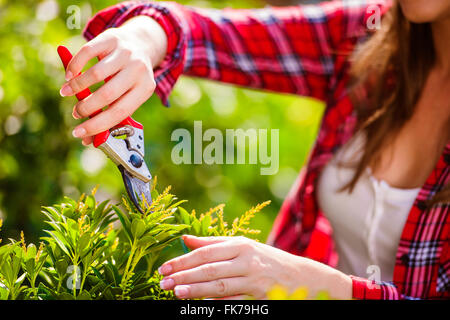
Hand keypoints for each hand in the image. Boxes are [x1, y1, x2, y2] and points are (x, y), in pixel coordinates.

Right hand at [60, 16, 167, 144]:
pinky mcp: (111, 38)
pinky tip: (70, 75)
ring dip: (76, 87)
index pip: (120, 112)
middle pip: (108, 94)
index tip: (79, 134)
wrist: (140, 43)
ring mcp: (125, 52)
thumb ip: (111, 115)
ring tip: (66, 92)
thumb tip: (88, 140)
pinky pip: (87, 52)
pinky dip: (74, 66)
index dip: (98, 125)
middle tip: (76, 113)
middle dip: (87, 108)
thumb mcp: (129, 95)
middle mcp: (138, 70)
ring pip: (96, 74)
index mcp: (145, 88)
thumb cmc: (130, 78)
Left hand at [158, 235, 351, 299]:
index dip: (184, 260)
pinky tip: (201, 305)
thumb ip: (213, 242)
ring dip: (196, 291)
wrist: (302, 277)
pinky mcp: (260, 297)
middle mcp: (247, 261)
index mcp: (241, 245)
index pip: (207, 251)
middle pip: (210, 269)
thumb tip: (185, 239)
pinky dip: (217, 304)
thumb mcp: (242, 246)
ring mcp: (255, 280)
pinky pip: (234, 301)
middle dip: (185, 276)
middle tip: (163, 283)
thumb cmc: (266, 259)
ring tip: (176, 294)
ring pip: (220, 287)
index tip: (165, 267)